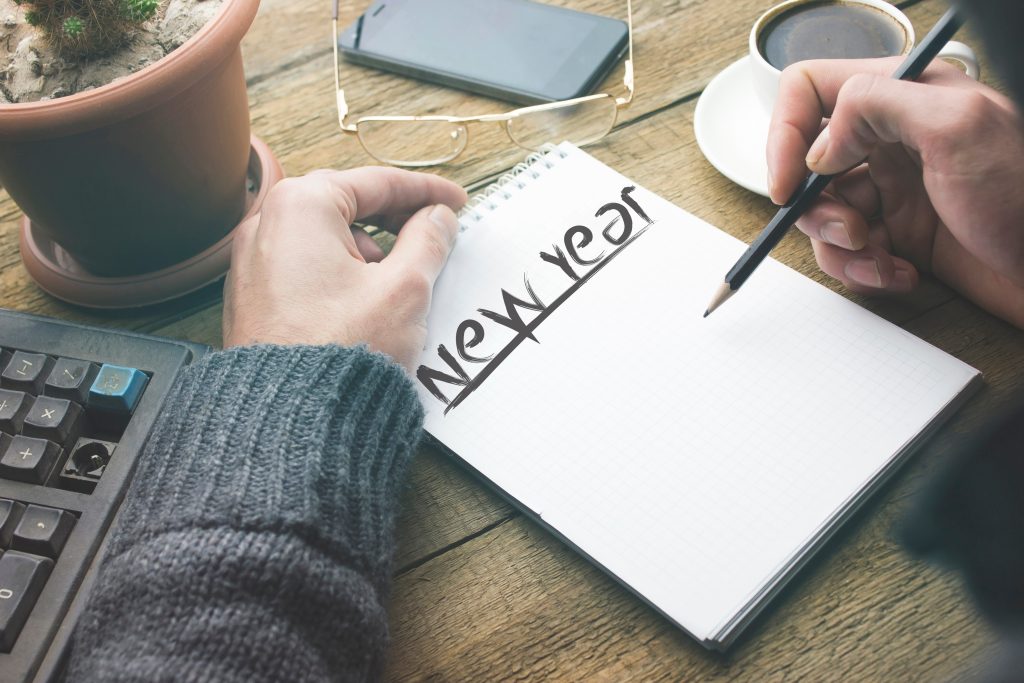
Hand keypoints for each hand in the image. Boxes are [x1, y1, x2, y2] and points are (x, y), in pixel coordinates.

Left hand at [223, 167, 467, 370]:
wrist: (291, 421)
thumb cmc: (343, 350)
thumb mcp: (405, 289)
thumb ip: (428, 241)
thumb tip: (438, 218)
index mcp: (301, 206)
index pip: (376, 183)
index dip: (425, 192)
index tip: (457, 203)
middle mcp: (266, 225)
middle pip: (347, 206)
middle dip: (395, 221)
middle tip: (434, 235)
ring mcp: (253, 264)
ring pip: (326, 240)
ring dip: (369, 252)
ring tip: (401, 282)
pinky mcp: (254, 299)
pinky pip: (307, 270)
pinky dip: (342, 276)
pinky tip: (368, 305)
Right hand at [767, 57, 1023, 327]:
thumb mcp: (959, 128)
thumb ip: (879, 106)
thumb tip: (820, 141)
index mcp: (905, 94)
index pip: (809, 89)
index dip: (785, 134)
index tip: (788, 184)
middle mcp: (892, 137)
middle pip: (805, 163)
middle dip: (815, 206)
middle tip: (852, 229)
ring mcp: (893, 187)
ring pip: (821, 213)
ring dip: (839, 246)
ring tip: (879, 256)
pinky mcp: (897, 232)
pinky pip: (847, 250)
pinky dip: (862, 269)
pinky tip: (899, 271)